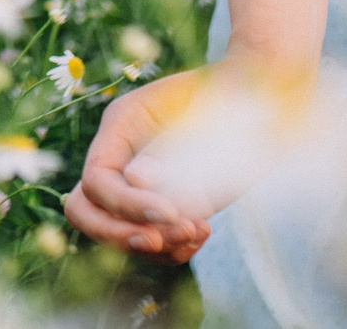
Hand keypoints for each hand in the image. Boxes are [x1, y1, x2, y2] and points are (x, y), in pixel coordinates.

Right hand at [64, 68, 216, 262]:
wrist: (260, 98)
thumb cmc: (232, 97)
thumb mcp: (200, 115)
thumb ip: (168, 149)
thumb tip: (134, 180)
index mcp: (121, 125)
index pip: (97, 180)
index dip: (125, 204)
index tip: (170, 213)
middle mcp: (122, 157)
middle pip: (86, 210)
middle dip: (118, 234)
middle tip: (161, 240)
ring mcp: (143, 185)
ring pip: (117, 233)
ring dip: (154, 246)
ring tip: (198, 233)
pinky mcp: (168, 205)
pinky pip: (153, 241)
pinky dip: (173, 249)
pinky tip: (203, 234)